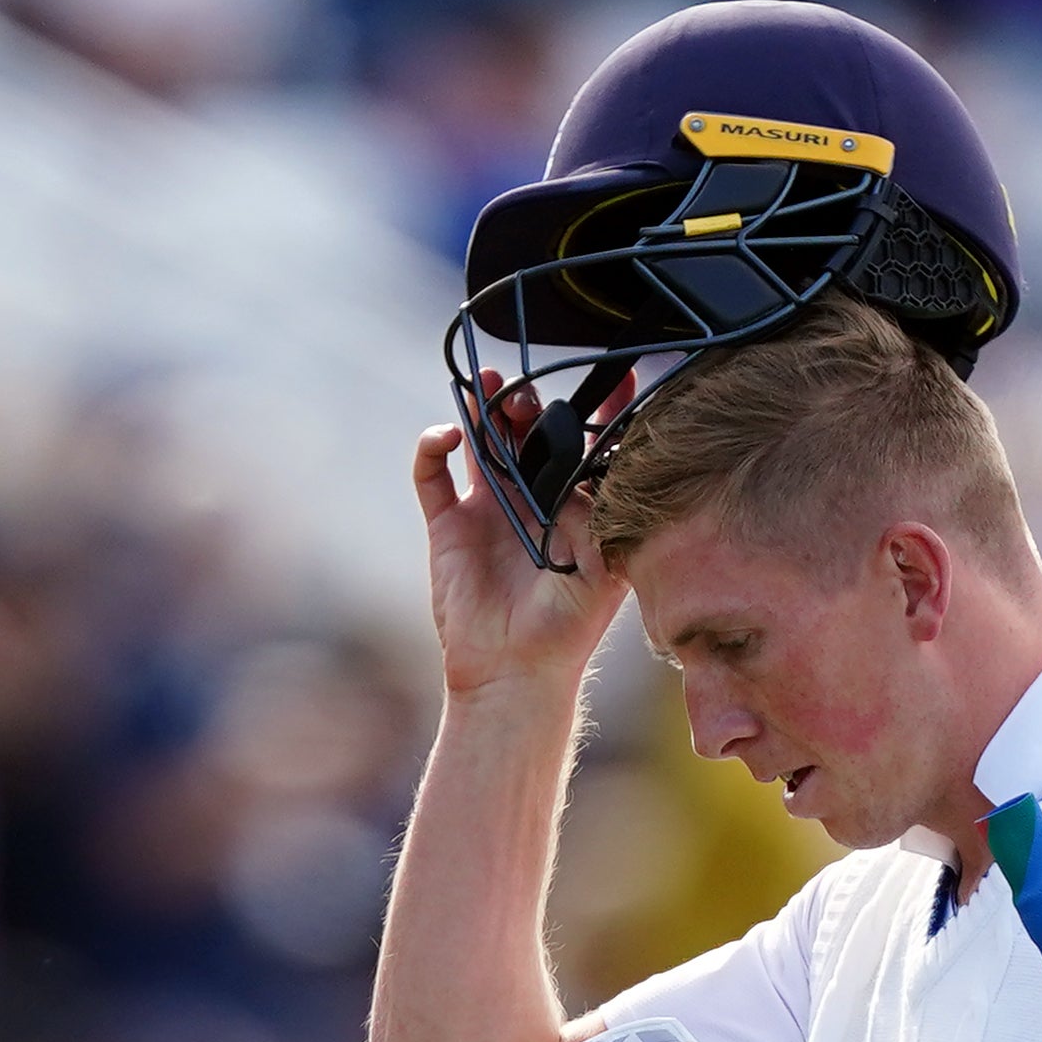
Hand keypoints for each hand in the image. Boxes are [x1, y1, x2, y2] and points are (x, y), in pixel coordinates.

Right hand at [415, 411, 624, 704]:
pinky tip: (447, 436)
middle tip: (526, 388)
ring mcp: (487, 508)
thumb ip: (601, 512)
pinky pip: (431, 474)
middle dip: (525, 400)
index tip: (610, 371)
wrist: (514, 671)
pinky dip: (432, 446)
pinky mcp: (448, 523)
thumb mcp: (602, 567)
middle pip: (524, 429)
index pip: (584, 442)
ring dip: (481, 407)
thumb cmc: (567, 626)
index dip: (597, 405)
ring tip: (488, 383)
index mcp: (572, 504)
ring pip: (479, 440)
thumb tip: (591, 462)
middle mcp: (530, 499)